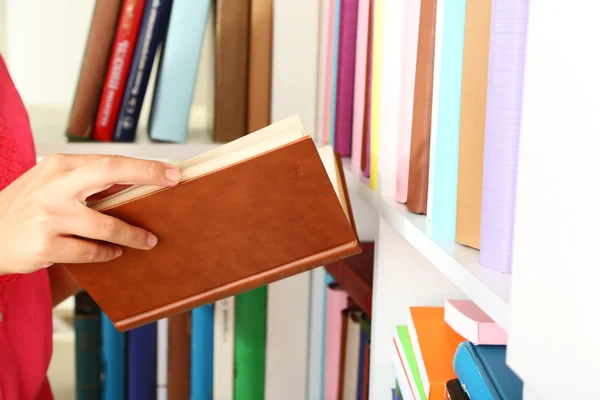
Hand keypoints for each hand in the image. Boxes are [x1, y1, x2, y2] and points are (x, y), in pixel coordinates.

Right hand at [0, 154, 180, 274]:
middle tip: (174, 184)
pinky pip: (90, 252)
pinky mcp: (45, 245)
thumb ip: (85, 181)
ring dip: (133, 235)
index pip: (109, 161)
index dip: (144, 166)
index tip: (172, 171)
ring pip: (107, 226)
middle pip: (110, 173)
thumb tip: (132, 185)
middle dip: (148, 176)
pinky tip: (114, 253)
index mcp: (58, 167)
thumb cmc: (24, 208)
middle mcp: (54, 187)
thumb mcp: (49, 184)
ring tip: (148, 241)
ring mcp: (49, 217)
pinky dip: (107, 253)